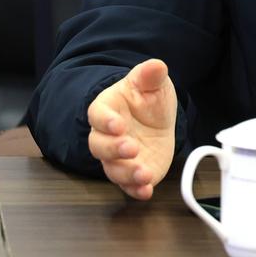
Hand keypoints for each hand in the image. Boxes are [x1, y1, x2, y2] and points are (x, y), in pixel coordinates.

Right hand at [87, 59, 177, 199]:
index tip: (118, 124)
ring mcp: (118, 157)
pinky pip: (128, 185)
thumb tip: (157, 65)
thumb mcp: (152, 83)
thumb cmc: (147, 99)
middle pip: (99, 146)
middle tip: (131, 148)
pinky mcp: (132, 173)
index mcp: (107, 109)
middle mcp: (107, 136)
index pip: (98, 115)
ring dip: (126, 173)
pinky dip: (135, 190)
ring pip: (112, 169)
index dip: (105, 121)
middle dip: (113, 149)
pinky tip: (146, 191)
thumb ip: (150, 75)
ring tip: (143, 173)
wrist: (157, 119)